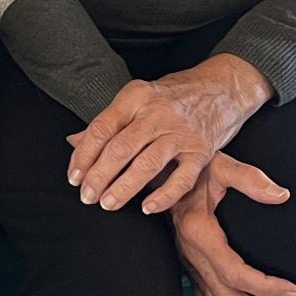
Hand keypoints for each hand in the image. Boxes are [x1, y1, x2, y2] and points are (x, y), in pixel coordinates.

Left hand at [66, 55, 272, 213]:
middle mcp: (157, 113)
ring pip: (147, 164)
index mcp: (135, 97)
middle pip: (120, 148)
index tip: (74, 177)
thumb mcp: (138, 98)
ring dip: (124, 188)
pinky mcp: (202, 151)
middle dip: (99, 176)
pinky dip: (163, 196)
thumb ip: (109, 121)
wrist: (222, 87)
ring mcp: (181, 133)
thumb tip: (74, 142)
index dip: (83, 155)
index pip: (102, 129)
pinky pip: (181, 179)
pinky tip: (146, 207)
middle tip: (86, 196)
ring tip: (107, 204)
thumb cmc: (172, 96)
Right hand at [171, 152, 295, 295]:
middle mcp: (191, 254)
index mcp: (199, 232)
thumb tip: (281, 195)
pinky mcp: (189, 266)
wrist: (161, 167)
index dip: (265, 287)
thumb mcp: (219, 165)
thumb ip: (249, 179)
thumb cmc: (193, 165)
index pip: (234, 272)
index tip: (294, 291)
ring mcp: (188, 263)